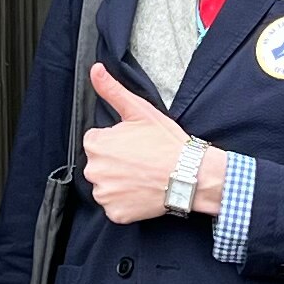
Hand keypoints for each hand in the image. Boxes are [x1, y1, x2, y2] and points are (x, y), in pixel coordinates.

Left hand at [81, 63, 196, 223]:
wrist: (190, 175)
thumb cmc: (165, 142)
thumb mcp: (139, 110)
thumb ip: (112, 90)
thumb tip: (95, 69)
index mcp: (95, 144)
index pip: (97, 142)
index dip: (117, 142)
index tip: (135, 145)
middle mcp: (94, 170)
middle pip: (100, 165)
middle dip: (116, 163)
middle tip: (141, 161)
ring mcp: (104, 194)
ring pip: (106, 187)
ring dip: (120, 184)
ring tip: (143, 177)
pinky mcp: (115, 213)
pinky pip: (115, 208)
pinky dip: (126, 203)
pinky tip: (142, 193)